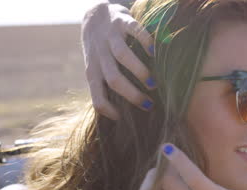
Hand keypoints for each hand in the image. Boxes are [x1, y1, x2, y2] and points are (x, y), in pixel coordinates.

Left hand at [81, 3, 154, 119]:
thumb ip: (106, 86)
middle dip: (133, 95)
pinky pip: (133, 30)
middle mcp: (99, 55)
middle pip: (113, 79)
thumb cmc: (101, 51)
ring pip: (122, 56)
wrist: (95, 15)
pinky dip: (145, 40)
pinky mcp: (121, 19)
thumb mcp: (98, 69)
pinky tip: (154, 52)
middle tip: (149, 104)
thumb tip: (124, 115)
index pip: (97, 97)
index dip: (109, 110)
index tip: (125, 118)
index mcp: (93, 71)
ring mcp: (109, 36)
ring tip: (153, 83)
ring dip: (139, 72)